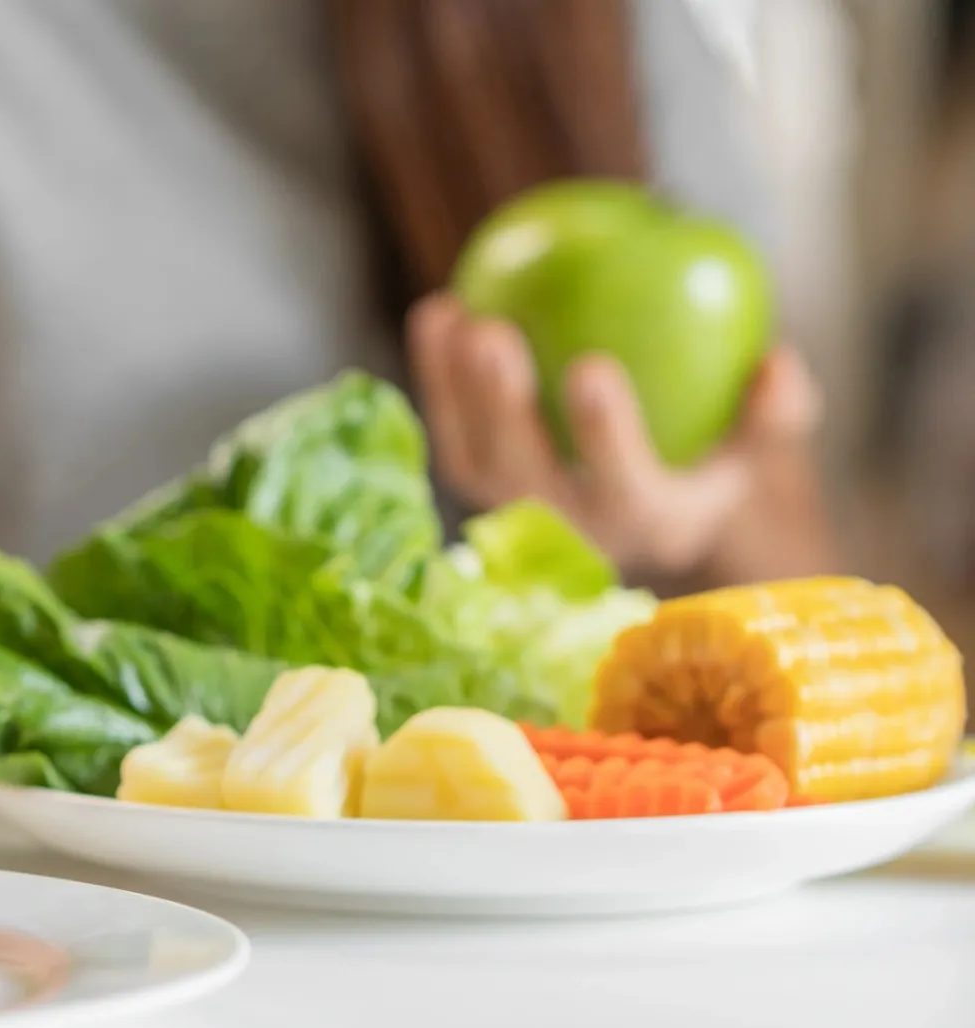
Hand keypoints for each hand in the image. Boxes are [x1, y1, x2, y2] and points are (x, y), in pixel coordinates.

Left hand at [408, 294, 822, 578]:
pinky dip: (436, 376)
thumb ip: (778, 409)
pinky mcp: (480, 485)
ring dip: (453, 391)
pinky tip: (439, 309)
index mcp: (651, 524)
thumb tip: (777, 361)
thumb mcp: (761, 438)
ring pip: (473, 459)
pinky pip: (450, 431)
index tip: (590, 363)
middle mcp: (576, 532)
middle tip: (493, 333)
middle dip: (502, 410)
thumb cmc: (714, 449)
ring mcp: (520, 513)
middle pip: (526, 478)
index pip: (626, 487)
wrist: (654, 490)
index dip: (604, 434)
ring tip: (453, 315)